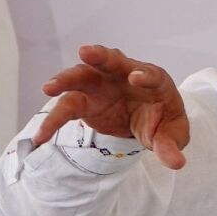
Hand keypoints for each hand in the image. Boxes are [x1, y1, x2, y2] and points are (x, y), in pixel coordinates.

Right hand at [34, 45, 189, 169]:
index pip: (150, 74)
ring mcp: (102, 84)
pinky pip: (66, 106)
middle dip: (98, 56)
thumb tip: (176, 163)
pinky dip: (53, 120)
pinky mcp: (85, 100)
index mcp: (153, 80)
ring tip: (48, 88)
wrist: (147, 121)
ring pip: (81, 76)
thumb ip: (170, 146)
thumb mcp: (172, 135)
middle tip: (85, 52)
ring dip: (65, 79)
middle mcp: (124, 75)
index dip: (144, 75)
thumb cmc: (163, 121)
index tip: (135, 77)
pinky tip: (41, 137)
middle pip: (110, 61)